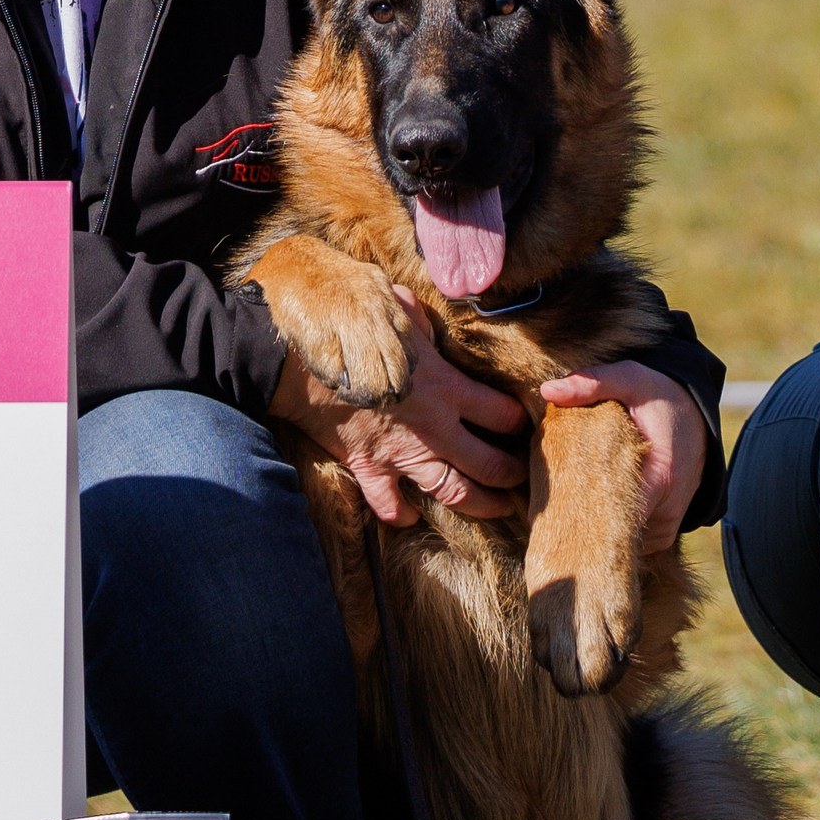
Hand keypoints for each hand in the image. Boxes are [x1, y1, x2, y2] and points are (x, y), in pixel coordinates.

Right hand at [276, 294, 530, 525]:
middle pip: (488, 463)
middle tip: (526, 480)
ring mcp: (400, 452)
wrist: (292, 354)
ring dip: (481, 504)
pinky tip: (414, 515)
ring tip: (499, 509)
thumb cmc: (344, 319)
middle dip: (512, 475)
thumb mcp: (395, 304)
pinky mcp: (367, 466)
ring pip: (453, 492)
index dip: (520, 421)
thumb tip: (431, 325)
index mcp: (445, 385)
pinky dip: (403, 514)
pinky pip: (390, 504)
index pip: (501, 413)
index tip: (528, 425)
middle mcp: (431, 426)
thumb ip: (424, 321)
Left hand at [537, 359, 706, 553]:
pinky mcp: (661, 530)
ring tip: (562, 505)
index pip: (616, 516)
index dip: (580, 511)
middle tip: (546, 505)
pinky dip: (609, 529)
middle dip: (581, 521)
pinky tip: (583, 509)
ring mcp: (666, 526)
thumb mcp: (630, 380)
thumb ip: (593, 383)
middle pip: (616, 534)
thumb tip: (549, 391)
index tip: (550, 501)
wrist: (695, 418)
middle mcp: (667, 512)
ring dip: (594, 526)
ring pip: (622, 542)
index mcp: (661, 479)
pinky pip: (630, 540)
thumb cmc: (659, 397)